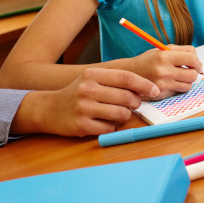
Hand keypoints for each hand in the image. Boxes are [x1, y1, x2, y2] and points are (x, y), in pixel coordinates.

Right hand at [17, 67, 158, 137]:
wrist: (48, 108)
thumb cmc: (77, 92)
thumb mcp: (92, 79)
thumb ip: (115, 80)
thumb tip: (144, 88)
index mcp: (93, 75)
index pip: (126, 78)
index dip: (144, 84)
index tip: (155, 90)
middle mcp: (88, 90)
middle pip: (127, 98)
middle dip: (135, 103)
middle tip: (133, 104)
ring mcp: (84, 108)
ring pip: (121, 114)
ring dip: (125, 116)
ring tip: (116, 113)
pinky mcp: (82, 126)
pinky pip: (110, 128)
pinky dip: (111, 126)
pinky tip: (102, 122)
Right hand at [129, 46, 202, 98]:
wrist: (129, 73)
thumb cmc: (148, 60)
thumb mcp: (162, 49)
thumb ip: (181, 51)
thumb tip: (197, 59)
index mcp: (164, 56)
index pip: (191, 58)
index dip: (198, 61)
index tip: (197, 64)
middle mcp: (164, 71)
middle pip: (193, 74)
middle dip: (194, 72)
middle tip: (190, 70)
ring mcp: (162, 84)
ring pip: (188, 85)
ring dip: (187, 81)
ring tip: (179, 77)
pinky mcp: (161, 94)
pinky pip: (179, 92)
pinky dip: (178, 87)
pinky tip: (170, 82)